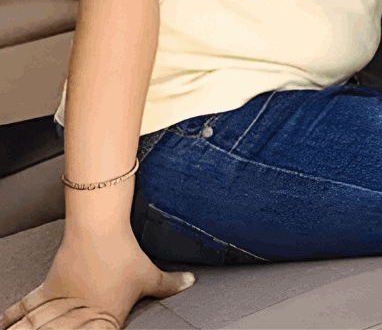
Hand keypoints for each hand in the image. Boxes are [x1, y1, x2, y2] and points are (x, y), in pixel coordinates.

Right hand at [1, 231, 195, 329]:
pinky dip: (12, 316)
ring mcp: (61, 305)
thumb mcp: (149, 274)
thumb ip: (169, 284)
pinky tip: (0, 324)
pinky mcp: (48, 290)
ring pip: (42, 329)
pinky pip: (26, 308)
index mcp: (104, 321)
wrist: (99, 232)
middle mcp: (79, 318)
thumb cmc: (125, 254)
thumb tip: (192, 283)